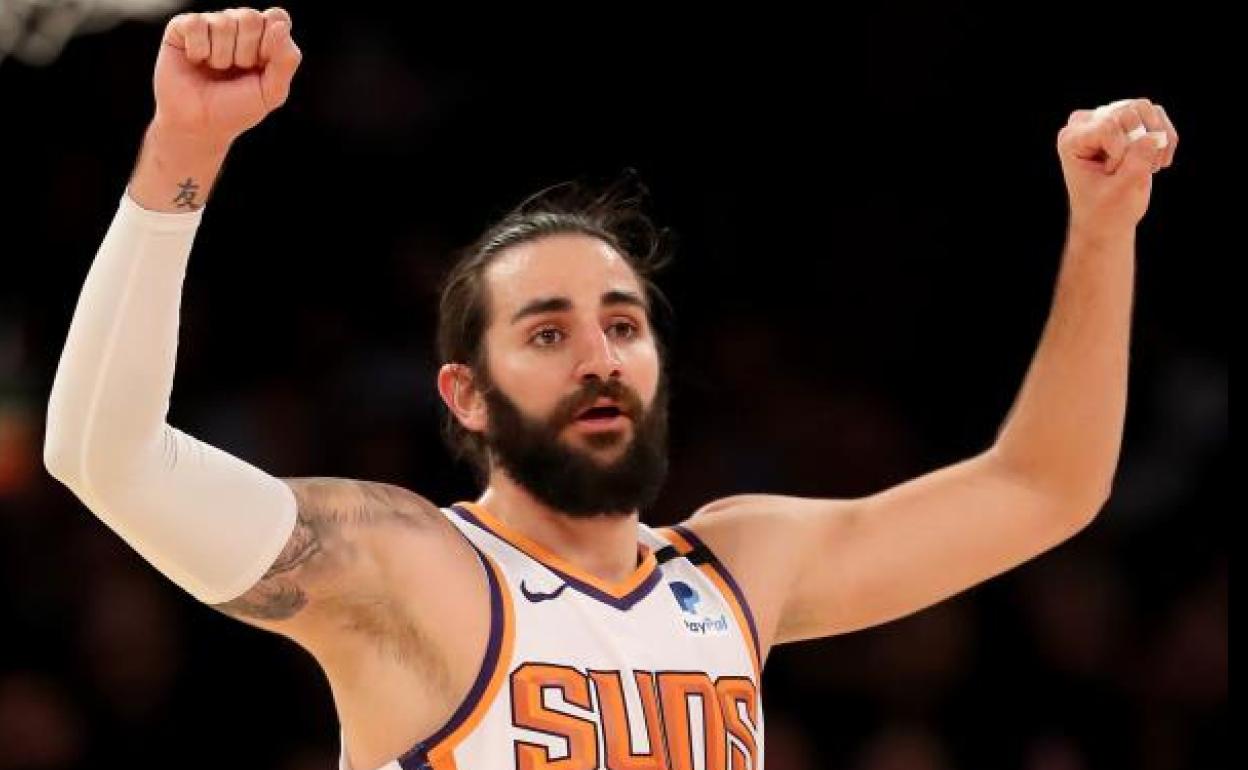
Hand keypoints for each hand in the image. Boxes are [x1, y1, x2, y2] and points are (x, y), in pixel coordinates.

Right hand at [152, 7, 301, 149]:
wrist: (198, 125)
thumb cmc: (236, 108)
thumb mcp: (271, 92)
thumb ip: (286, 60)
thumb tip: (280, 25)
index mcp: (266, 36)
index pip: (277, 17)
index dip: (271, 42)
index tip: (261, 66)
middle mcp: (239, 25)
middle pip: (250, 17)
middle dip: (245, 53)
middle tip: (236, 70)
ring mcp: (211, 23)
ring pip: (224, 22)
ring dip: (221, 57)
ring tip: (215, 69)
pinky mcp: (183, 26)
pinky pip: (196, 24)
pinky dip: (198, 49)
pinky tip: (196, 60)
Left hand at [1056, 97, 1178, 236]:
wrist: (1107, 220)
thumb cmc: (1106, 209)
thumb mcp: (1120, 191)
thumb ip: (1136, 164)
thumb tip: (1154, 137)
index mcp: (1071, 139)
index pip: (1107, 126)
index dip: (1121, 152)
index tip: (1111, 175)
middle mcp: (1085, 122)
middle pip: (1127, 113)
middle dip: (1138, 145)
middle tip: (1131, 172)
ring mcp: (1108, 117)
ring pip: (1144, 109)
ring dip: (1156, 140)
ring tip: (1148, 167)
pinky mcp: (1129, 121)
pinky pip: (1157, 115)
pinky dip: (1166, 140)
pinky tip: (1156, 164)